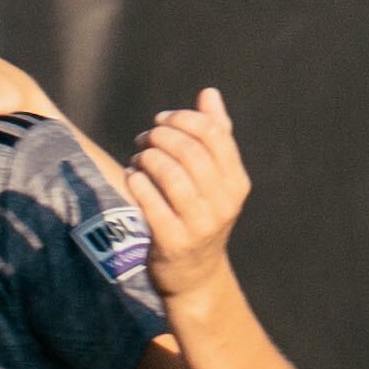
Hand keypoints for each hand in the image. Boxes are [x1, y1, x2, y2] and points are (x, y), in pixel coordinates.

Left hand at [121, 86, 251, 300]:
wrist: (194, 275)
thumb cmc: (200, 215)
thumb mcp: (214, 180)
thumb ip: (214, 136)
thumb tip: (209, 94)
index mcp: (237, 182)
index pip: (214, 135)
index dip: (183, 119)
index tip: (161, 119)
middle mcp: (224, 203)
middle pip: (190, 152)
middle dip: (161, 137)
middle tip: (144, 139)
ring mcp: (200, 224)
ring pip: (170, 175)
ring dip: (147, 158)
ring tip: (138, 158)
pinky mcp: (173, 242)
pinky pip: (150, 203)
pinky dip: (137, 183)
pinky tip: (131, 177)